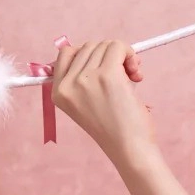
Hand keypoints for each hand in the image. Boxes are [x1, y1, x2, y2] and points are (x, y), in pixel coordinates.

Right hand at [48, 39, 154, 162]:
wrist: (129, 149)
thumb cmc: (115, 129)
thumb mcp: (87, 103)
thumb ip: (84, 79)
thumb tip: (99, 49)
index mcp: (58, 91)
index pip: (67, 53)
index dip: (91, 56)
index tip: (106, 68)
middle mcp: (67, 84)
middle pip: (89, 46)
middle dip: (110, 56)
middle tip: (126, 76)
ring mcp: (85, 78)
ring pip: (105, 45)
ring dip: (123, 56)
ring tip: (133, 79)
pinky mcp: (107, 75)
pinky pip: (117, 46)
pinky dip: (130, 54)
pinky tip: (137, 74)